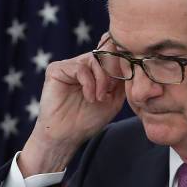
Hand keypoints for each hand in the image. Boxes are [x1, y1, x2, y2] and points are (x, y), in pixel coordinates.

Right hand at [18, 33, 125, 175]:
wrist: (67, 136)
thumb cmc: (89, 119)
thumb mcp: (114, 98)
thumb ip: (122, 79)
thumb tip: (130, 59)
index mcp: (96, 69)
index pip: (111, 51)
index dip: (121, 58)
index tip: (123, 77)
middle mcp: (83, 63)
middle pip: (105, 53)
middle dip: (112, 72)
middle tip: (109, 92)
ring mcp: (70, 65)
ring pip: (94, 59)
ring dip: (102, 80)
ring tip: (99, 98)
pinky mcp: (56, 69)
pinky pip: (80, 68)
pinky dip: (89, 83)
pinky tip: (90, 98)